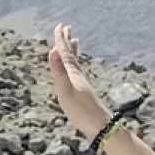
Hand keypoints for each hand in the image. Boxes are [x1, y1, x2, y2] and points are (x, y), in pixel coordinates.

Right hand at [47, 23, 110, 144]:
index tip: (59, 26)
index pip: (65, 54)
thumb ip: (59, 72)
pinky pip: (78, 75)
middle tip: (66, 28)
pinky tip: (77, 72)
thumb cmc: (82, 112)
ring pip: (76, 64)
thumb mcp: (66, 92)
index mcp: (73, 74)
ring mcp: (83, 86)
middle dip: (68, 42)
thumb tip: (53, 50)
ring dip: (74, 52)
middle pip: (72, 55)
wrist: (101, 128)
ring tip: (75, 43)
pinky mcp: (85, 95)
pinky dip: (76, 68)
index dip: (61, 40)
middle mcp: (79, 77)